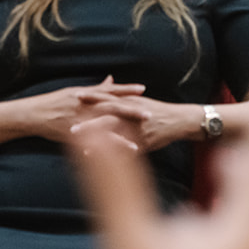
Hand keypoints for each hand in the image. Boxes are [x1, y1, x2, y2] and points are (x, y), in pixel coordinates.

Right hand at [26, 76, 147, 144]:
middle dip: (131, 111)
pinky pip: (92, 142)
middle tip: (150, 114)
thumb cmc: (54, 102)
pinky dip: (105, 147)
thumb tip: (111, 79)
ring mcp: (79, 120)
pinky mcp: (73, 133)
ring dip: (123, 132)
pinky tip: (115, 153)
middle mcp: (84, 105)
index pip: (110, 91)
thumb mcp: (74, 92)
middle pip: (111, 107)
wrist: (33, 114)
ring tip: (141, 137)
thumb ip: (96, 88)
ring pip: (104, 126)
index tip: (144, 89)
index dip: (127, 90)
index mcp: (86, 94)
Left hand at [74, 95, 199, 152]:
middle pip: (107, 117)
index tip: (74, 96)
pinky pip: (124, 149)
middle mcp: (131, 114)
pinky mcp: (142, 142)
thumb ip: (122, 96)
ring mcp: (136, 129)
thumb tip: (109, 87)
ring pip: (114, 135)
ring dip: (97, 141)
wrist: (178, 120)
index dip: (91, 96)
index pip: (107, 97)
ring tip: (80, 147)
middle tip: (70, 125)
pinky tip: (100, 161)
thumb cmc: (157, 110)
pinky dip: (112, 154)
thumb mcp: (139, 100)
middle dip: (88, 122)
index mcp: (129, 101)